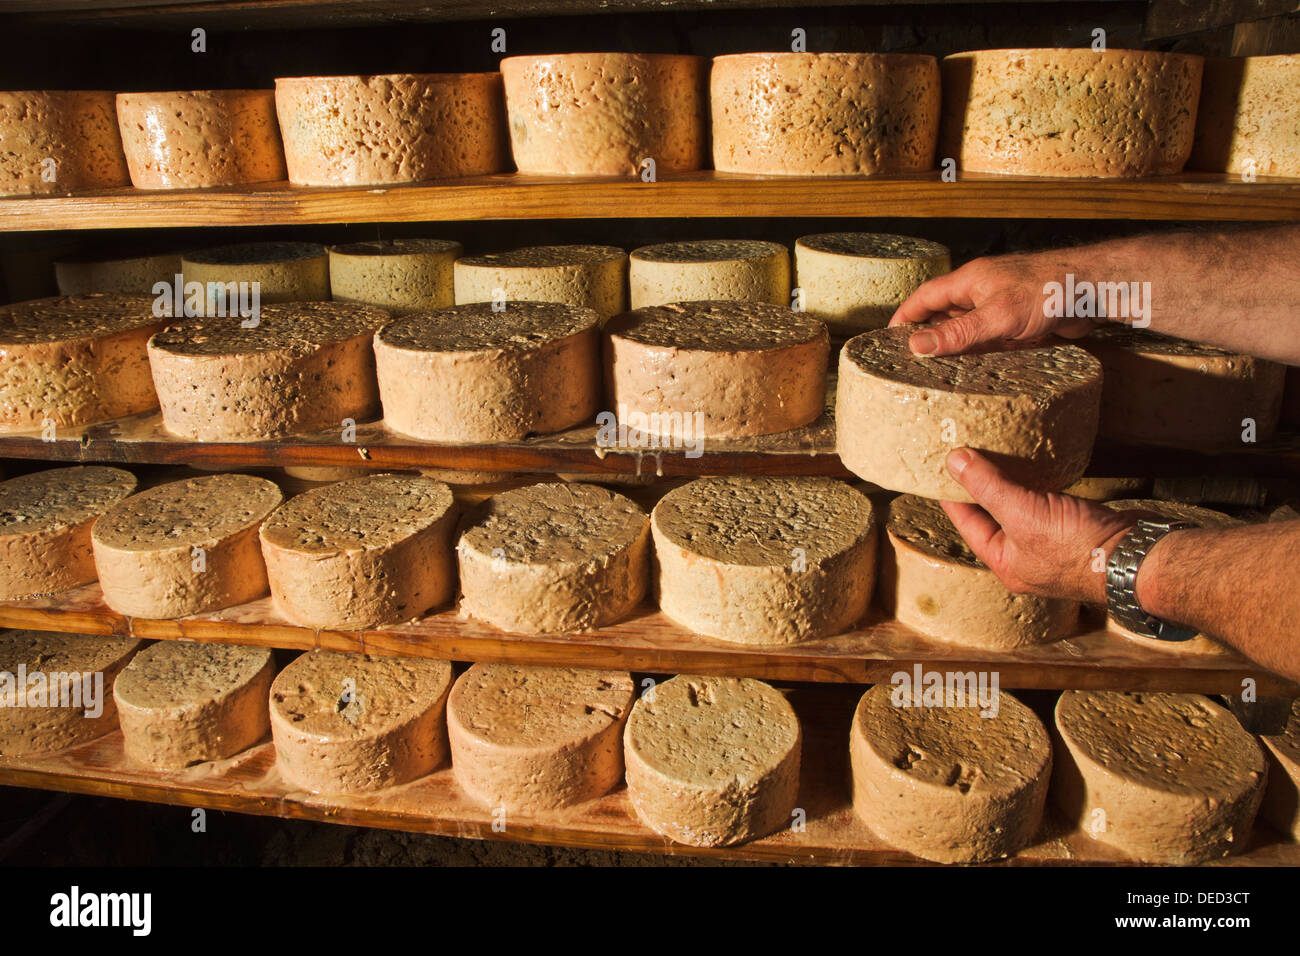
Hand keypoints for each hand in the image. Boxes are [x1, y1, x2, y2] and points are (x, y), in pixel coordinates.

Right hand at [889, 253, 1097, 355]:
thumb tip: (916, 345)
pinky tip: (976, 371)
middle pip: (945, 314)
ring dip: (956, 347)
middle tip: (910, 361)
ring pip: (969, 329)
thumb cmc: (1046, 291)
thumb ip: (956, 333)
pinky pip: (991, 339)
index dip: (905, 316)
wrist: (1093, 290)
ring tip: (938, 372)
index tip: (888, 337)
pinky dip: (981, 353)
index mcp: (969, 281)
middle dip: (928, 335)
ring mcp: (1001, 307)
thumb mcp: (995, 316)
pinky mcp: (1019, 322)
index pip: (925, 297)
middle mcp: (982, 292)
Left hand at [941, 448, 1142, 603]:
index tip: (938, 469)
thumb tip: (954, 460)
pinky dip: (1038, 483)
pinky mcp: (1076, 527)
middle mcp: (1026, 557)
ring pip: (1021, 508)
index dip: (952, 494)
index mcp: (1005, 562)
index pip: (967, 523)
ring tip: (995, 454)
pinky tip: (1035, 465)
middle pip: (993, 515)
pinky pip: (1047, 502)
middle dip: (981, 486)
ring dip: (1010, 483)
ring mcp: (1053, 543)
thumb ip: (988, 486)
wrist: (1139, 555)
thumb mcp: (1023, 513)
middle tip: (967, 454)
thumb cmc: (1080, 547)